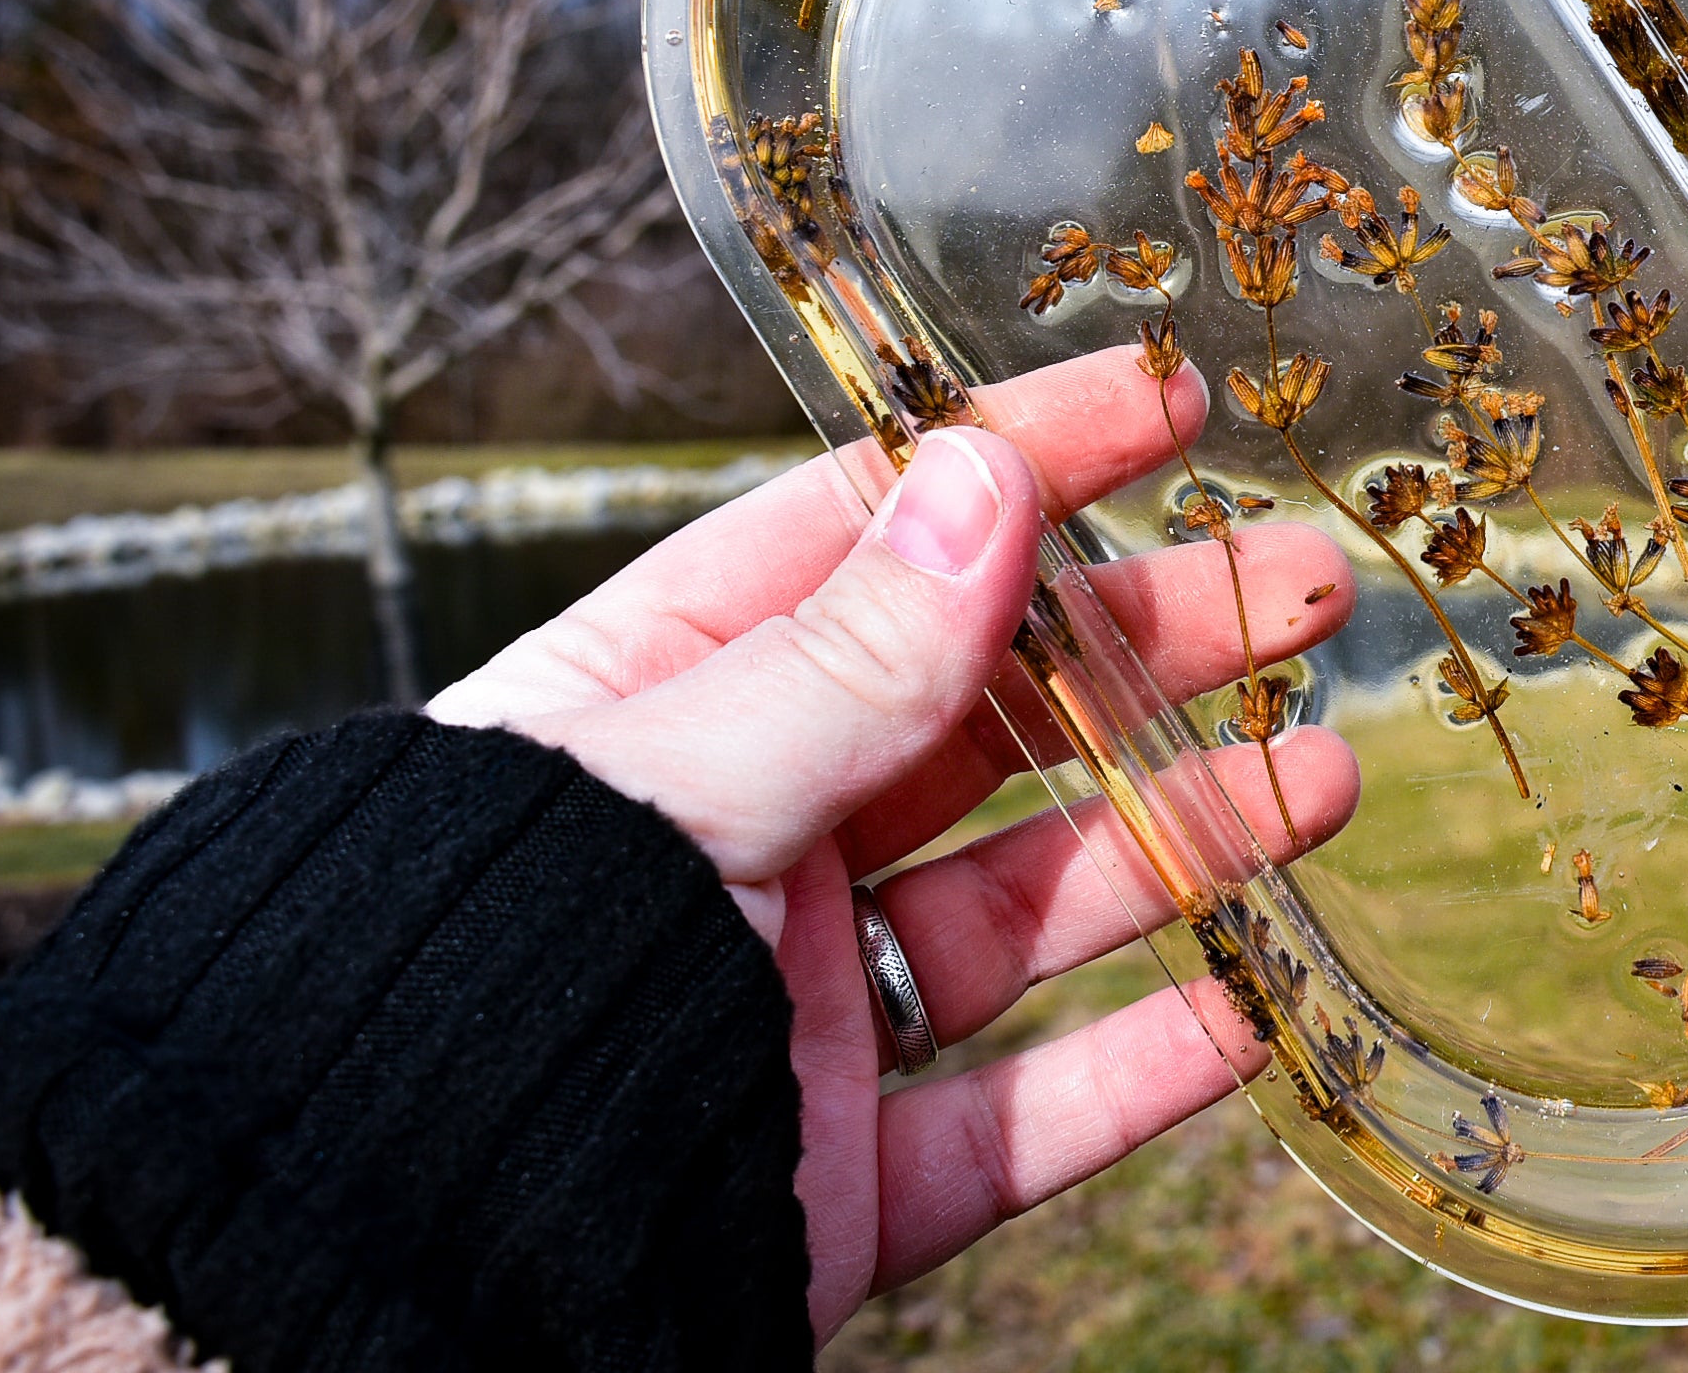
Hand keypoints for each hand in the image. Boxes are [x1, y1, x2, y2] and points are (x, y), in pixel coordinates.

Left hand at [427, 344, 1357, 1335]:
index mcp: (663, 709)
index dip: (1019, 460)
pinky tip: (1248, 1010)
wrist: (366, 1285)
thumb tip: (983, 481)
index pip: (868, 541)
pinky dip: (1135, 1071)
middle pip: (987, 715)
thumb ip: (841, 661)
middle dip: (1149, 647)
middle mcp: (743, 842)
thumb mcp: (668, 787)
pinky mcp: (834, 1178)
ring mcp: (796, 1008)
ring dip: (1179, 839)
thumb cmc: (470, 987)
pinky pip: (1016, 1118)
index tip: (1163, 403)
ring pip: (1030, 902)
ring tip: (1321, 780)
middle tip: (1302, 588)